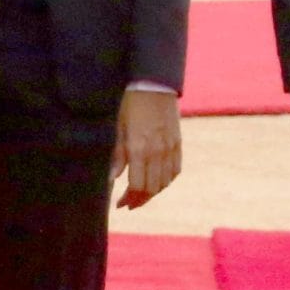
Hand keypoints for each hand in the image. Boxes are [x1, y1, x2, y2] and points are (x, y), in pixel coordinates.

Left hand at [113, 88, 180, 208]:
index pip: (137, 186)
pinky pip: (175, 170)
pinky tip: (157, 182)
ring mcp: (171, 148)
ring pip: (165, 182)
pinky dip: (166, 181)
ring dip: (153, 192)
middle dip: (139, 200)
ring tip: (140, 195)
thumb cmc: (129, 105)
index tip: (119, 204)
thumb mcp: (116, 128)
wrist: (154, 85)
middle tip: (128, 203)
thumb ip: (116, 155)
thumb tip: (112, 179)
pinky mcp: (178, 143)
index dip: (129, 199)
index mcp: (140, 149)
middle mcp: (158, 152)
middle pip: (152, 188)